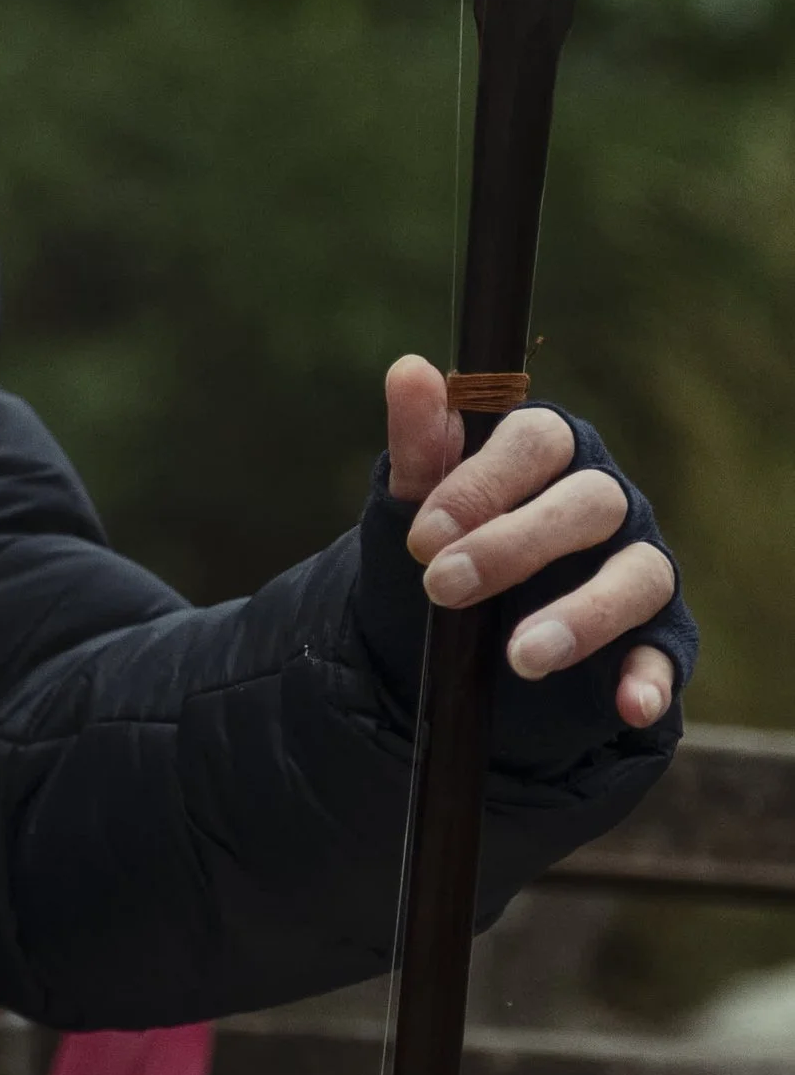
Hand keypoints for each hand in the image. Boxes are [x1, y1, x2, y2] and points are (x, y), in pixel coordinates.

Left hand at [384, 355, 675, 729]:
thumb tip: (409, 369)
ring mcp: (638, 564)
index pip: (537, 438)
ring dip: (582, 616)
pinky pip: (666, 652)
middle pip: (588, 502)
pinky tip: (625, 705)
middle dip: (514, 546)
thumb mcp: (420, 504)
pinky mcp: (657, 633)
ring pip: (637, 574)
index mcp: (549, 452)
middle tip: (443, 589)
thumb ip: (419, 445)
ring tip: (521, 658)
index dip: (482, 483)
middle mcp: (606, 499)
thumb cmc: (449, 547)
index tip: (422, 537)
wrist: (464, 640)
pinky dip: (649, 678)